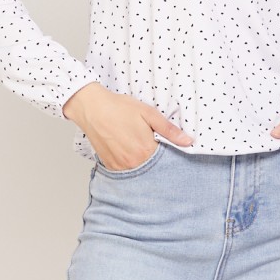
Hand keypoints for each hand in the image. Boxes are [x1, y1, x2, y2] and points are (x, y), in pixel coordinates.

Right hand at [62, 82, 194, 170]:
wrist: (92, 108)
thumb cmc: (119, 108)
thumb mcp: (148, 113)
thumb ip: (169, 130)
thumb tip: (188, 141)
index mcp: (146, 150)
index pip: (166, 161)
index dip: (169, 154)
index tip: (166, 147)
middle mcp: (133, 163)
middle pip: (153, 168)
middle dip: (156, 159)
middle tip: (147, 143)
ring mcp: (120, 167)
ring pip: (139, 170)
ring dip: (142, 162)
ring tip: (136, 145)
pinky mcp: (111, 166)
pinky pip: (126, 171)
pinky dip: (130, 164)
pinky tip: (127, 150)